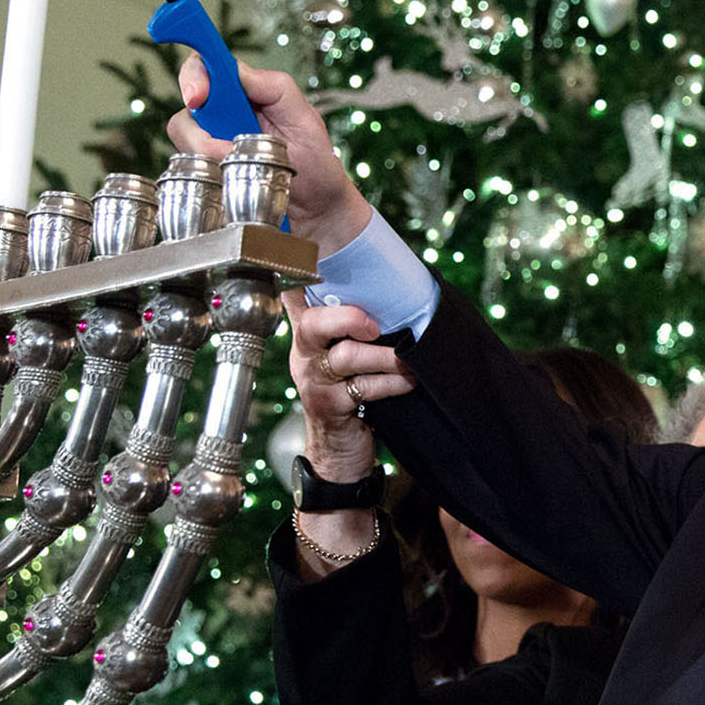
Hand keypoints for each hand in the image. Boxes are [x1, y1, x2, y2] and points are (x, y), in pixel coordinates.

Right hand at [169, 55, 374, 252]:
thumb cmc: (317, 164)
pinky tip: (233, 181)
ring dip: (208, 155)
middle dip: (198, 129)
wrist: (318, 212)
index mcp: (246, 93)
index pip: (206, 68)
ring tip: (242, 166)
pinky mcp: (210, 172)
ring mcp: (214, 144)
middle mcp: (224, 115)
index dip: (194, 77)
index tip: (198, 97)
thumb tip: (238, 71)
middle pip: (187, 107)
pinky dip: (210, 174)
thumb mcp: (305, 120)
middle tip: (223, 149)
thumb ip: (275, 88)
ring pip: (184, 139)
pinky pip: (189, 168)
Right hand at [287, 291, 416, 482]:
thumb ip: (358, 323)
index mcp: (309, 330)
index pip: (296, 293)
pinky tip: (408, 382)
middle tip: (375, 325)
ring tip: (408, 360)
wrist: (339, 451)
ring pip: (344, 356)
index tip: (320, 253)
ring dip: (384, 356)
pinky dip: (391, 382)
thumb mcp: (349, 354)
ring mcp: (313, 379)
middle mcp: (305, 351)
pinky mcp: (329, 406)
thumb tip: (405, 286)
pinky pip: (362, 388)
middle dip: (347, 317)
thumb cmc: (352, 391)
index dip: (302, 272)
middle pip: (311, 322)